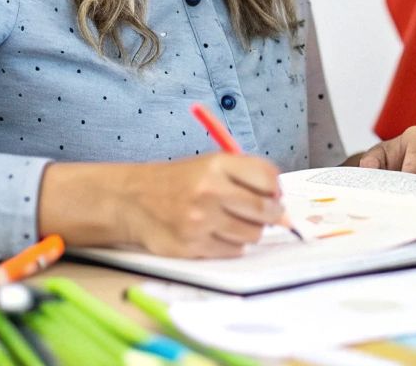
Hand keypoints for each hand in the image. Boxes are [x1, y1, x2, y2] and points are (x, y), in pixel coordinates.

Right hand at [113, 153, 284, 257]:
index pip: (268, 178)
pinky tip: (218, 233)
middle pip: (265, 209)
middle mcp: (210, 190)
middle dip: (272, 214)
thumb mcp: (210, 164)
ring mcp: (201, 221)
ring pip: (252, 234)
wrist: (134, 200)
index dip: (276, 189)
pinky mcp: (194, 246)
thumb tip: (282, 203)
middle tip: (266, 214)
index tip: (273, 195)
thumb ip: (246, 176)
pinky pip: (233, 251)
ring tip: (233, 222)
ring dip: (250, 231)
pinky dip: (232, 245)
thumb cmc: (179, 182)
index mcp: (217, 164)